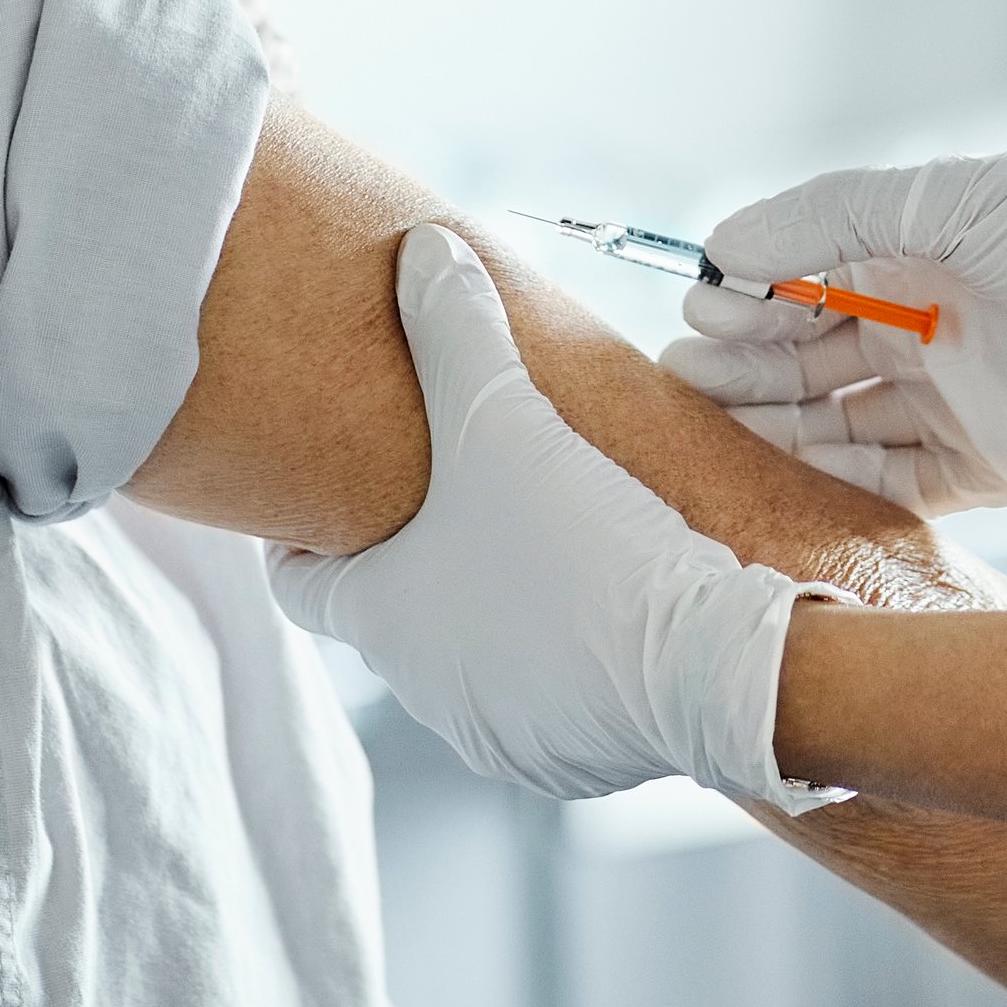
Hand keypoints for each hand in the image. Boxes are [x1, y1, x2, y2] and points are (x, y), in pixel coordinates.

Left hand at [271, 225, 849, 810]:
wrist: (709, 666)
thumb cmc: (582, 545)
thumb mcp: (502, 416)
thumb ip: (454, 328)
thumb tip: (420, 249)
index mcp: (380, 621)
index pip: (297, 584)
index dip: (306, 531)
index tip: (333, 487)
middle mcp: (423, 692)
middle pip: (393, 611)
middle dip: (417, 553)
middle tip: (452, 487)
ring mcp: (498, 733)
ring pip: (473, 654)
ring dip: (493, 604)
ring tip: (538, 531)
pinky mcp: (573, 757)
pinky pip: (548, 693)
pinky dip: (561, 649)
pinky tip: (603, 593)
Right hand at [659, 156, 1006, 514]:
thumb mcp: (944, 199)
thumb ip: (827, 218)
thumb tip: (722, 246)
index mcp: (924, 252)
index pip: (810, 276)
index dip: (751, 293)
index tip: (700, 307)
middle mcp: (935, 323)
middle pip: (814, 351)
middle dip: (748, 361)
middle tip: (683, 377)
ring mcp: (959, 396)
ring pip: (842, 417)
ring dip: (776, 420)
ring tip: (708, 422)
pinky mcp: (989, 465)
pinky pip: (894, 480)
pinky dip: (835, 477)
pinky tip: (780, 468)